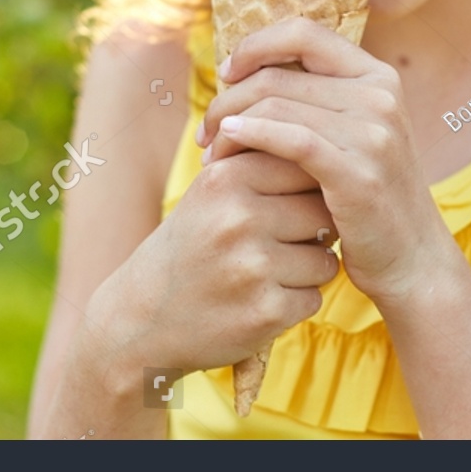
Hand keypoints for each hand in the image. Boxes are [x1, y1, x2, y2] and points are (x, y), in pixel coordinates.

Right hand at [104, 148, 340, 375]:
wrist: (140, 319)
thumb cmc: (190, 246)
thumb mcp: (212, 192)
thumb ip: (263, 164)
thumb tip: (330, 152)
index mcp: (226, 178)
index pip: (305, 167)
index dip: (308, 189)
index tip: (288, 205)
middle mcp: (239, 218)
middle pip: (323, 213)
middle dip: (313, 232)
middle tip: (277, 246)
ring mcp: (253, 267)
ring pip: (325, 260)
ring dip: (306, 272)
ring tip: (263, 275)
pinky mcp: (265, 312)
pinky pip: (312, 299)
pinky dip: (293, 304)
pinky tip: (257, 302)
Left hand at [198, 17, 453, 305]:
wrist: (413, 260)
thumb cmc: (368, 199)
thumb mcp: (354, 136)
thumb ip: (317, 101)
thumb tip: (245, 73)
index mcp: (378, 76)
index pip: (303, 33)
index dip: (256, 45)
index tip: (227, 73)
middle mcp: (380, 95)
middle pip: (278, 74)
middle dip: (229, 98)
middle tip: (206, 130)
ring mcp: (374, 132)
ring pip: (275, 105)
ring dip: (230, 124)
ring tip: (211, 151)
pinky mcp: (359, 171)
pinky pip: (290, 138)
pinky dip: (249, 136)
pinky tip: (226, 145)